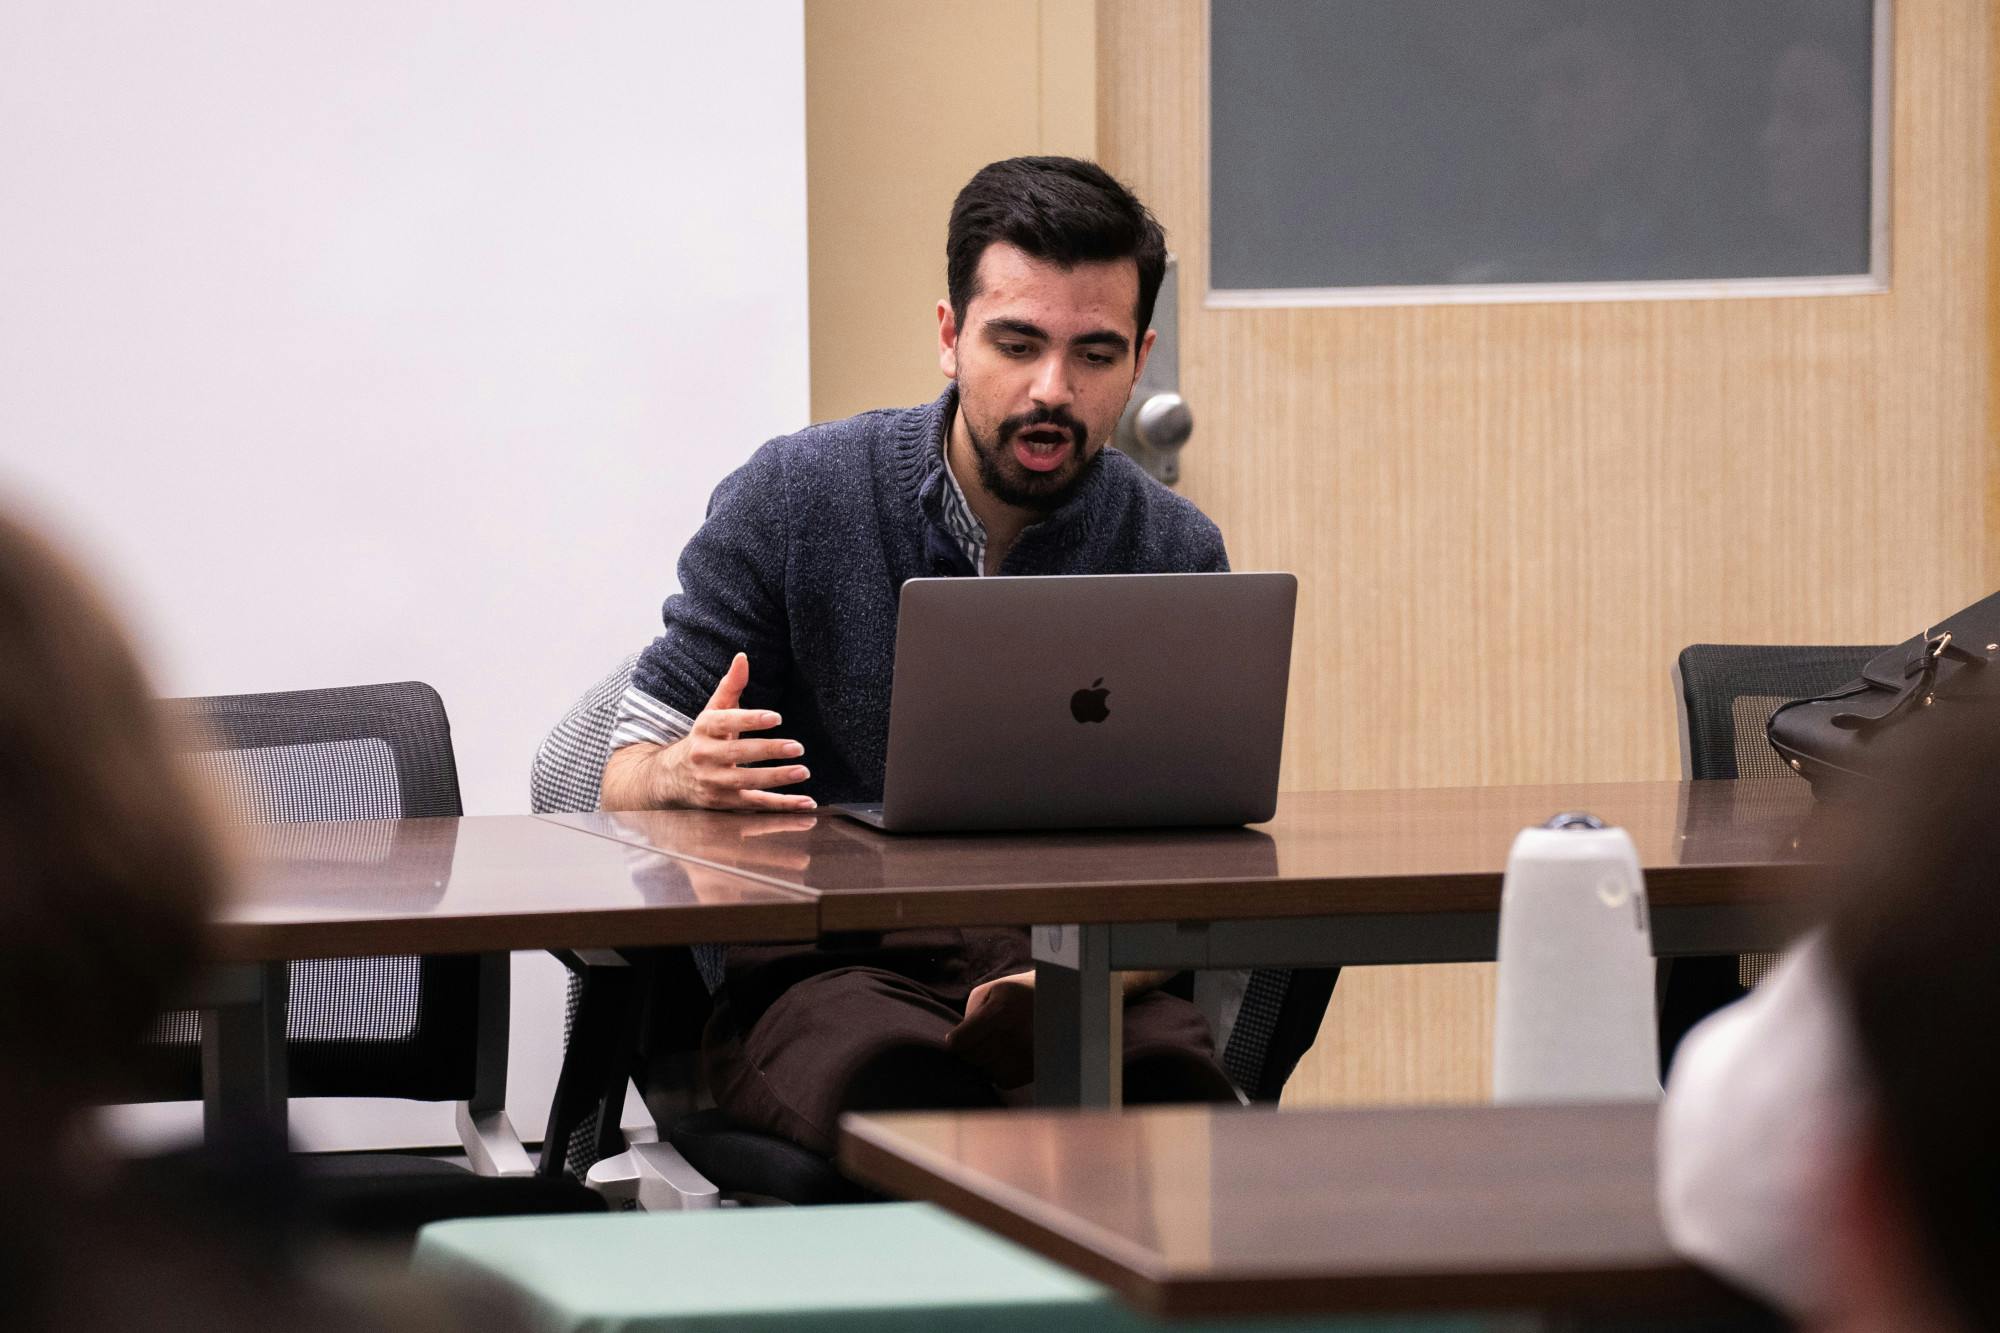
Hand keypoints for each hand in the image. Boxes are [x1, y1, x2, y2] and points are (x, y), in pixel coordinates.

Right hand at [654, 653, 814, 811]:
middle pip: (738, 753)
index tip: (776, 717)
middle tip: (798, 747)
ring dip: (777, 778)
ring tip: (803, 771)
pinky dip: (781, 805)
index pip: (726, 722)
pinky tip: (806, 802)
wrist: (671, 777)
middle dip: (769, 751)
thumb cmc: (704, 738)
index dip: (750, 719)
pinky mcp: (724, 802)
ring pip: (747, 781)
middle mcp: (705, 756)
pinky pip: (755, 804)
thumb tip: (743, 657)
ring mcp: (714, 782)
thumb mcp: (712, 712)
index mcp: (704, 729)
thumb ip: (730, 686)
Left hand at [946, 970, 1035, 1088]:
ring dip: (985, 1062)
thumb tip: (957, 1045)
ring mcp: (1028, 1055)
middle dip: (970, 1050)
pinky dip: (1000, 1072)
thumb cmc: (1019, 993)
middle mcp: (1016, 1036)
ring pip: (987, 1072)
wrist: (1061, 1000)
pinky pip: (1004, 1081)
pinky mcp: (1036, 1069)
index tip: (958, 1038)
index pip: (960, 1043)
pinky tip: (1007, 1056)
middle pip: (973, 1058)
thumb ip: (971, 1015)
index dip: (956, 1041)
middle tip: (979, 1039)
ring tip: (995, 1046)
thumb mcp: (992, 991)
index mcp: (1002, 1012)